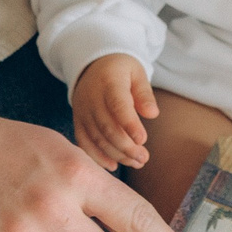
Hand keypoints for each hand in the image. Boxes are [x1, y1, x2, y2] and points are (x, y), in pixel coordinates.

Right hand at [72, 54, 158, 169]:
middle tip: (144, 158)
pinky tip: (113, 165)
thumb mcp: (136, 72)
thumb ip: (144, 93)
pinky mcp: (78, 121)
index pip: (118, 106)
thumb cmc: (120, 70)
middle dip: (126, 146)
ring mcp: (82, 111)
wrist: (92, 66)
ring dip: (116, 154)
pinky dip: (96, 157)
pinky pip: (84, 142)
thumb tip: (152, 114)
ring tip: (136, 162)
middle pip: (107, 127)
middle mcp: (91, 98)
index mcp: (109, 82)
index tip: (143, 140)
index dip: (129, 124)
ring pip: (97, 138)